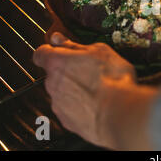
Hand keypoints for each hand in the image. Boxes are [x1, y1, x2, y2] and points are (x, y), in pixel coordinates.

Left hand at [33, 32, 158, 149]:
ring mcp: (59, 105)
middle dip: (68, 72)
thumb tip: (59, 39)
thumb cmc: (111, 79)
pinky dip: (81, 107)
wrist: (119, 113)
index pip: (41, 53)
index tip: (59, 49)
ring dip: (75, 90)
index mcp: (58, 63)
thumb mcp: (99, 51)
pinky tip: (98, 104)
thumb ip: (74, 45)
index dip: (50, 50)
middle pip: (54, 75)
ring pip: (62, 93)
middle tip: (89, 69)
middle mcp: (53, 84)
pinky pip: (70, 110)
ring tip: (98, 89)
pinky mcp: (68, 122)